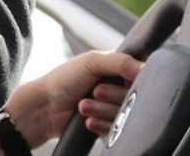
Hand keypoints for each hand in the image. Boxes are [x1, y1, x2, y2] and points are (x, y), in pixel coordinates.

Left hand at [5, 51, 143, 148]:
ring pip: (124, 114)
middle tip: (95, 91)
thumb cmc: (64, 79)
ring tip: (83, 105)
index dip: (132, 80)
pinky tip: (87, 120)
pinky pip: (116, 129)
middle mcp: (117, 87)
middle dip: (112, 95)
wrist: (44, 107)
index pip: (141, 75)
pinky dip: (101, 124)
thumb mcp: (92, 61)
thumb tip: (145, 68)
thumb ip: (121, 61)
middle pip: (134, 97)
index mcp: (117, 69)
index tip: (121, 80)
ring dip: (102, 110)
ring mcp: (112, 107)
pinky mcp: (107, 126)